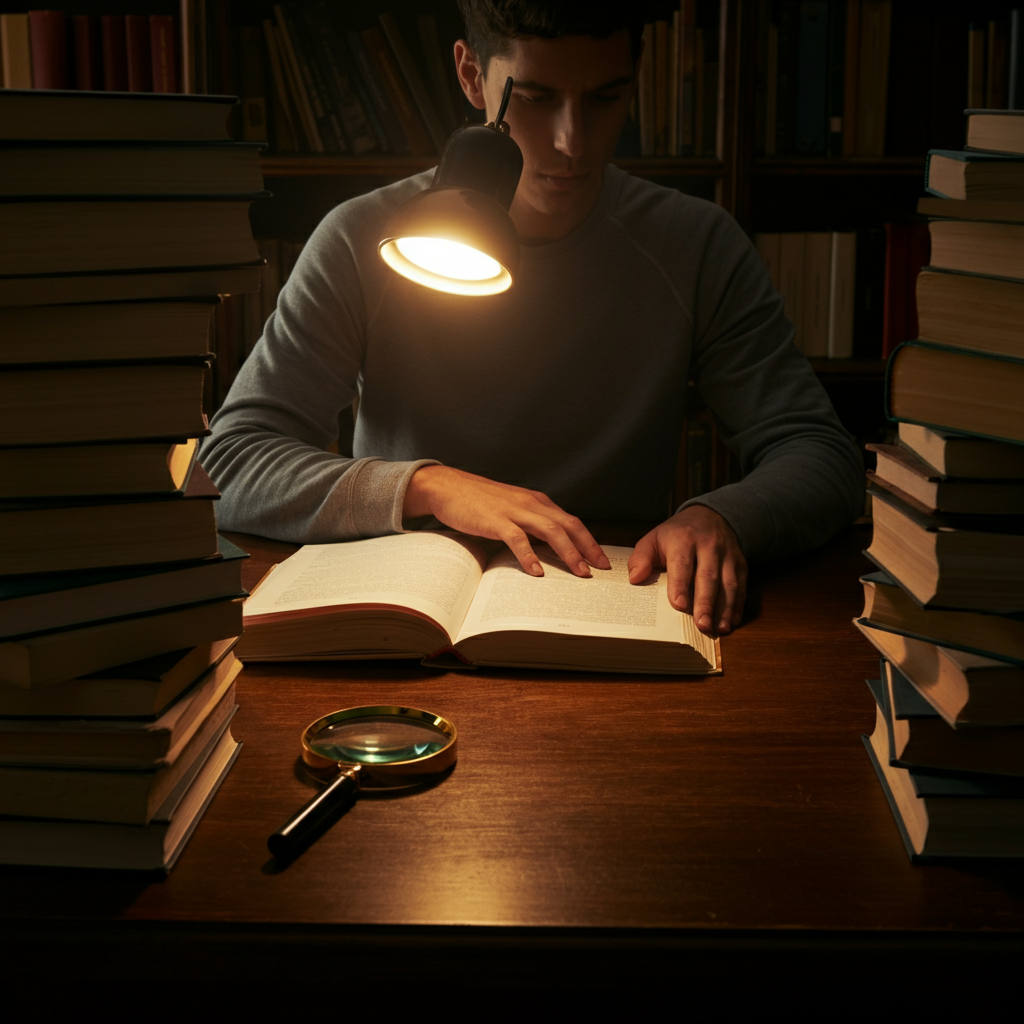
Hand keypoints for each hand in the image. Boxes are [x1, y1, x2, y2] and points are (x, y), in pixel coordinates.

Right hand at [403, 465, 609, 577]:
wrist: (447, 486)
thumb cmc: (479, 501)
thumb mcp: (512, 508)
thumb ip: (530, 523)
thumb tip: (547, 549)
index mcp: (536, 502)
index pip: (571, 521)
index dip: (589, 540)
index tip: (602, 559)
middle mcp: (531, 504)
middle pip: (568, 525)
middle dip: (588, 548)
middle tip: (602, 569)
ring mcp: (514, 510)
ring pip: (550, 531)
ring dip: (568, 553)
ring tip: (580, 573)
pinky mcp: (495, 520)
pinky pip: (517, 539)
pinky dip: (529, 555)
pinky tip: (537, 572)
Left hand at [627, 505, 746, 636]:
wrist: (710, 516)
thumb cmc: (677, 534)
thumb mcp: (654, 539)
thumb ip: (641, 558)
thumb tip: (635, 578)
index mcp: (683, 539)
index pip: (682, 563)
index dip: (681, 585)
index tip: (679, 605)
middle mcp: (708, 545)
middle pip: (708, 576)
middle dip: (705, 602)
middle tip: (702, 624)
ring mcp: (727, 555)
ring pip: (728, 583)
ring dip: (724, 608)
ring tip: (718, 629)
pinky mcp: (740, 564)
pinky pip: (741, 586)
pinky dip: (738, 606)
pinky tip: (731, 622)